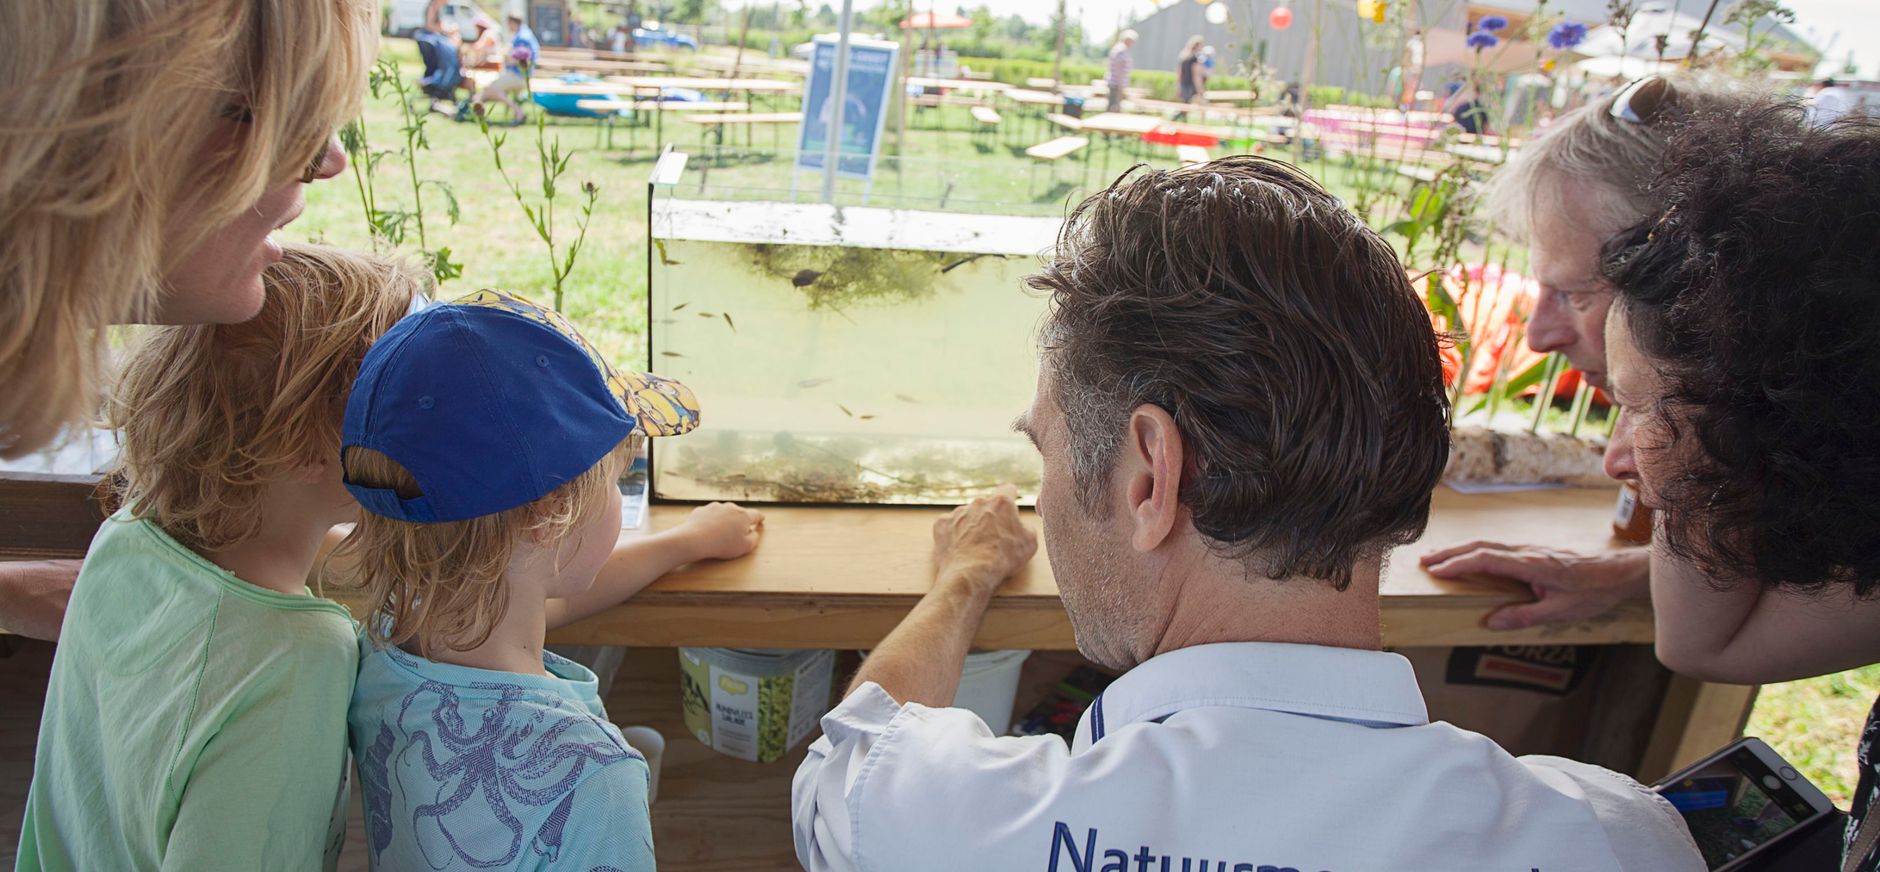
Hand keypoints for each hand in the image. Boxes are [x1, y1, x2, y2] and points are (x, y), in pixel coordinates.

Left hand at [679, 502, 764, 560]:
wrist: (696, 539)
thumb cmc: (722, 544)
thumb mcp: (745, 547)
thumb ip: (754, 539)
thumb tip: (754, 533)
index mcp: (743, 515)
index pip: (756, 514)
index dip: (759, 518)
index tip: (761, 519)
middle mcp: (730, 507)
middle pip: (738, 513)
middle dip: (739, 521)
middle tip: (736, 533)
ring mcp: (714, 507)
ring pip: (723, 513)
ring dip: (724, 520)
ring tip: (719, 534)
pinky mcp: (701, 510)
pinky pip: (709, 515)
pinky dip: (710, 521)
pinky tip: (707, 531)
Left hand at [932, 484, 1037, 595]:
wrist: (971, 573)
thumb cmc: (1003, 558)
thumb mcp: (1030, 543)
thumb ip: (1025, 527)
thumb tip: (1019, 525)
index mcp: (1001, 502)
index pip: (1008, 489)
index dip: (1011, 497)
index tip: (1009, 508)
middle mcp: (978, 502)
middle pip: (986, 505)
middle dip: (990, 518)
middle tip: (993, 539)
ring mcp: (958, 512)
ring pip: (967, 516)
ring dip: (971, 527)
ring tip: (975, 548)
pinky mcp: (942, 524)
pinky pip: (950, 526)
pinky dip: (954, 535)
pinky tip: (960, 549)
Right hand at [1420, 542, 1649, 630]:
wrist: (1617, 572)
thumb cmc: (1594, 591)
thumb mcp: (1561, 611)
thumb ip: (1524, 616)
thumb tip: (1492, 622)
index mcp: (1531, 564)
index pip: (1486, 559)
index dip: (1458, 564)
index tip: (1436, 572)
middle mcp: (1527, 552)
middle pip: (1480, 546)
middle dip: (1450, 552)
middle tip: (1424, 561)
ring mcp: (1530, 549)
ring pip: (1487, 544)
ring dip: (1461, 550)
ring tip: (1438, 558)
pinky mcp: (1533, 552)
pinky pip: (1498, 548)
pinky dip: (1476, 551)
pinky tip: (1469, 559)